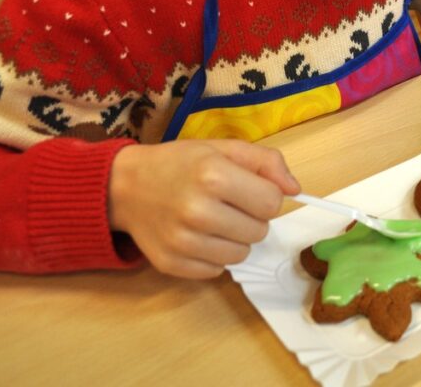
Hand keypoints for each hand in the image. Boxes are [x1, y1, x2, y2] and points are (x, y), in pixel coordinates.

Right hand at [109, 139, 300, 278]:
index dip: (266, 195)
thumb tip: (295, 189)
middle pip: (260, 231)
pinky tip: (199, 236)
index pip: (272, 202)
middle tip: (228, 204)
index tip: (248, 189)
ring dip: (235, 239)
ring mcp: (183, 241)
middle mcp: (198, 211)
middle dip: (251, 217)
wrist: (125, 186)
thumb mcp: (223, 149)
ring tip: (215, 220)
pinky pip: (217, 270)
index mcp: (214, 176)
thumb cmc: (180, 164)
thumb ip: (266, 162)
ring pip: (241, 254)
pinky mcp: (172, 264)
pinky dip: (214, 255)